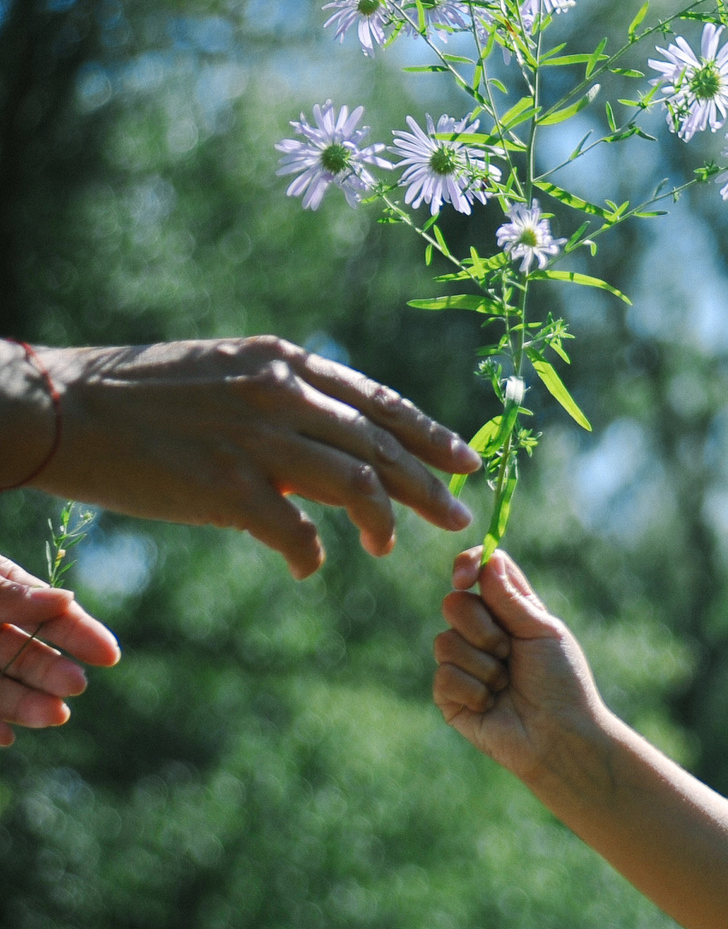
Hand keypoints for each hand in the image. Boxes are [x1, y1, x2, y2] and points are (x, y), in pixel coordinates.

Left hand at [0, 552, 119, 746]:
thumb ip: (9, 594)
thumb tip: (66, 600)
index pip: (46, 614)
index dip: (78, 633)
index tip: (108, 654)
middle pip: (24, 656)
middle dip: (52, 674)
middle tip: (76, 687)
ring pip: (0, 688)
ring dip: (25, 705)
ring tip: (53, 717)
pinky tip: (5, 739)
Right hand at [6, 337, 482, 578]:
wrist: (59, 409)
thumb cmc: (137, 395)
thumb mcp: (225, 371)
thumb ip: (283, 397)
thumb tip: (332, 435)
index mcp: (284, 364)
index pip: (380, 402)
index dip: (429, 435)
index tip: (466, 461)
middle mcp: (282, 395)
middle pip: (384, 446)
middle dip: (430, 485)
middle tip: (459, 517)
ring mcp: (258, 442)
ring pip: (359, 486)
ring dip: (384, 523)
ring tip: (389, 547)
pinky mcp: (228, 489)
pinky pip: (298, 533)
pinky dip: (312, 554)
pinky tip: (309, 565)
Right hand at [434, 549, 613, 786]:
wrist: (560, 736)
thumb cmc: (561, 683)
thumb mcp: (541, 632)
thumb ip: (511, 597)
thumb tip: (488, 558)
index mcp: (510, 612)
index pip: (481, 572)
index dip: (467, 565)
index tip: (463, 576)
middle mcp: (482, 633)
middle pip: (454, 603)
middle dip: (482, 628)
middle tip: (509, 651)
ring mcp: (463, 664)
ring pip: (444, 641)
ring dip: (484, 665)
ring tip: (506, 684)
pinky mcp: (449, 696)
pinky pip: (444, 676)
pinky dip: (474, 690)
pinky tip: (492, 705)